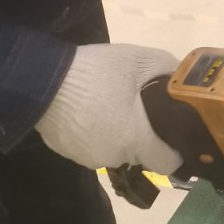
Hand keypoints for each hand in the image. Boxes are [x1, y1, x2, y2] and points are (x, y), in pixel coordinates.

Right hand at [37, 43, 182, 172]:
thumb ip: (168, 69)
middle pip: (140, 154)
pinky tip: (88, 112)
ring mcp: (88, 158)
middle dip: (143, 135)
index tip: (174, 136)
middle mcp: (114, 156)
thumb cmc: (95, 72)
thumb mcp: (138, 60)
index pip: (167, 163)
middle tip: (138, 109)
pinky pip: (90, 147)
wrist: (42, 79)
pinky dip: (94, 134)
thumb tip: (182, 80)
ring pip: (114, 150)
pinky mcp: (67, 152)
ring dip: (116, 134)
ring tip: (109, 106)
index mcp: (135, 140)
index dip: (175, 151)